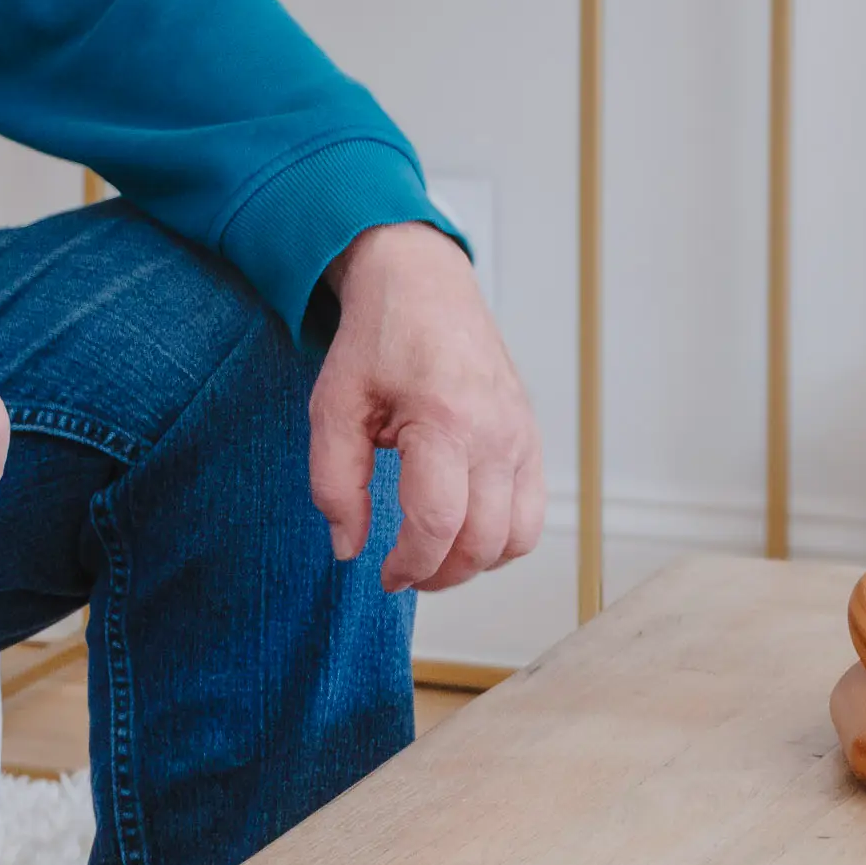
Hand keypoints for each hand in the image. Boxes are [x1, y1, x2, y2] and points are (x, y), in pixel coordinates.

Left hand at [305, 220, 538, 591]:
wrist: (423, 287)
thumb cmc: (376, 343)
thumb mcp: (332, 408)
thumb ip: (335, 484)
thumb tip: (347, 549)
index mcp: (446, 422)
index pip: (439, 523)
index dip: (409, 564)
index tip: (382, 577)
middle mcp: (498, 434)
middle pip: (485, 540)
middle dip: (441, 573)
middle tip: (401, 575)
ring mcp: (523, 436)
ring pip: (519, 535)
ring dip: (477, 562)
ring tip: (431, 559)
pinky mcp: (532, 438)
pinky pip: (533, 510)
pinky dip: (502, 537)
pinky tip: (461, 532)